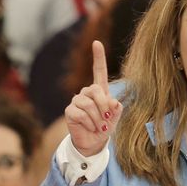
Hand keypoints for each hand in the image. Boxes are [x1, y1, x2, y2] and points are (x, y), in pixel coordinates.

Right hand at [64, 40, 122, 157]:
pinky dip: (90, 124)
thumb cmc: (105, 127)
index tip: (96, 43)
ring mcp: (76, 101)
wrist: (93, 142)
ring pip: (89, 105)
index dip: (98, 57)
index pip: (99, 71)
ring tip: (100, 127)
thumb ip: (117, 109)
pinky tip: (90, 128)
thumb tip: (113, 102)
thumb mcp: (115, 118)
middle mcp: (86, 93)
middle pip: (95, 90)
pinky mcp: (69, 111)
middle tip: (107, 120)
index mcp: (99, 91)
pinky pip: (81, 114)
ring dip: (98, 119)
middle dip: (104, 106)